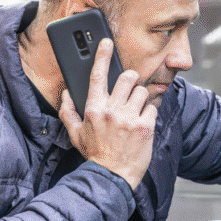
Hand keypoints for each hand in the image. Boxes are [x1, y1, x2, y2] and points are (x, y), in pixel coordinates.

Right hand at [59, 39, 156, 188]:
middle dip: (130, 80)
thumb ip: (68, 111)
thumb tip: (67, 93)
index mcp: (93, 109)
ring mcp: (130, 119)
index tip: (106, 43)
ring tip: (135, 110)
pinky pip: (152, 108)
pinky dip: (149, 113)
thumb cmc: (95, 155)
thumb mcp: (75, 134)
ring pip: (142, 91)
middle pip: (128, 78)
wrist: (112, 176)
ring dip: (140, 98)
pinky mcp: (145, 127)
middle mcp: (112, 111)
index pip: (97, 76)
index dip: (102, 56)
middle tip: (129, 89)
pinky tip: (142, 123)